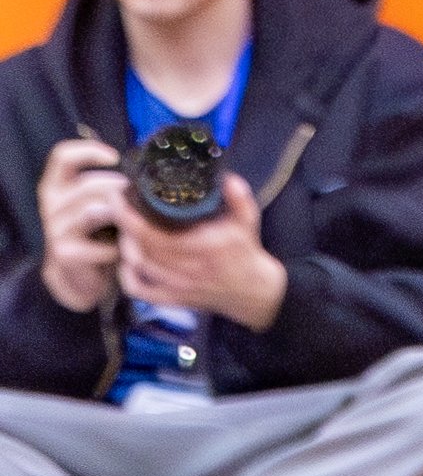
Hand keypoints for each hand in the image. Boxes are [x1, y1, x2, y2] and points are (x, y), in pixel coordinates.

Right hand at [37, 137, 126, 312]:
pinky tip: (120, 249)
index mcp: (55, 185)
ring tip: (131, 222)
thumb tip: (142, 169)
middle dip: (118, 188)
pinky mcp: (63, 253)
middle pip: (87, 184)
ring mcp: (54, 230)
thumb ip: (109, 184)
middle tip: (137, 197)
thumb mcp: (98, 201)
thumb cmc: (94, 230)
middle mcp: (50, 204)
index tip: (114, 157)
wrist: (78, 274)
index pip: (62, 156)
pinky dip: (116, 247)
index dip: (88, 151)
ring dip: (118, 216)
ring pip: (92, 211)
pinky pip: (99, 244)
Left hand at [115, 170, 286, 333]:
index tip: (119, 197)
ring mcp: (177, 286)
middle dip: (122, 226)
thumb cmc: (246, 252)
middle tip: (118, 205)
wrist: (251, 291)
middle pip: (140, 249)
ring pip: (138, 268)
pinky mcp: (173, 298)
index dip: (129, 217)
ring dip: (125, 246)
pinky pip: (140, 291)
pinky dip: (127, 276)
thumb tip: (225, 177)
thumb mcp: (249, 221)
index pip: (154, 235)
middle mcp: (186, 269)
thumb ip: (239, 198)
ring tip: (123, 226)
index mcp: (203, 247)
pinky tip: (126, 260)